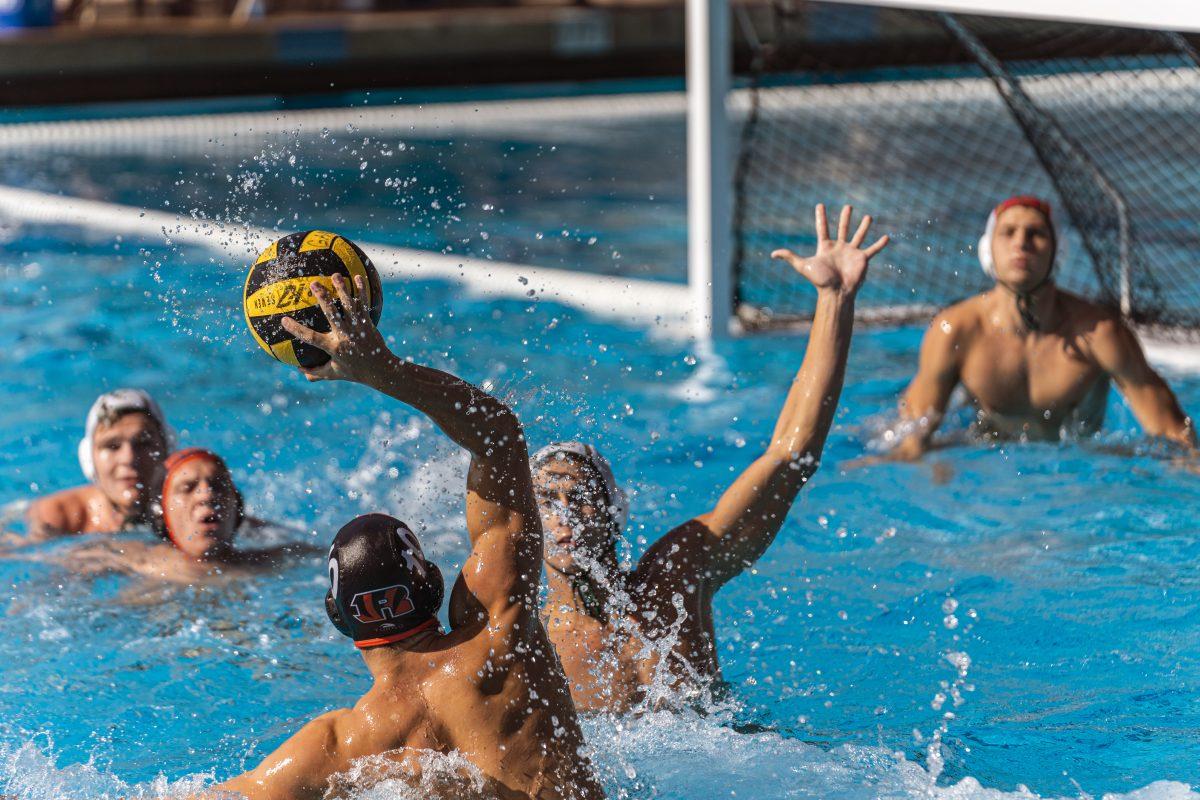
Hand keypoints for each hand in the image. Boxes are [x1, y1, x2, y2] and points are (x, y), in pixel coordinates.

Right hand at [281, 273, 390, 383]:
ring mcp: (358, 328)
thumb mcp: (334, 373)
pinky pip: (363, 304)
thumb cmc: (355, 372)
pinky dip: (361, 290)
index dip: (297, 330)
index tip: (283, 320)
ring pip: (349, 306)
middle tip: (313, 284)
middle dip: (323, 298)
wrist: (381, 369)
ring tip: (335, 275)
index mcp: (334, 348)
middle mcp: (345, 336)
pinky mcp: (368, 323)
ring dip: (342, 289)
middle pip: (332, 314)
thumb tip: (298, 369)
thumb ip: (316, 372)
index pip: (311, 338)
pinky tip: (358, 277)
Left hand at [771, 204, 888, 295]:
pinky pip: (872, 250)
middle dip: (845, 218)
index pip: (823, 229)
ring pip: (859, 236)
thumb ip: (790, 258)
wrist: (836, 292)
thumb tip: (773, 254)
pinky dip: (880, 244)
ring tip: (868, 217)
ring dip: (864, 227)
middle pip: (843, 229)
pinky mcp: (862, 259)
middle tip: (848, 206)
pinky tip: (887, 237)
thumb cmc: (820, 280)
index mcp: (825, 247)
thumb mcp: (803, 266)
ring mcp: (851, 253)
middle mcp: (839, 248)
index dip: (820, 217)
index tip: (820, 205)